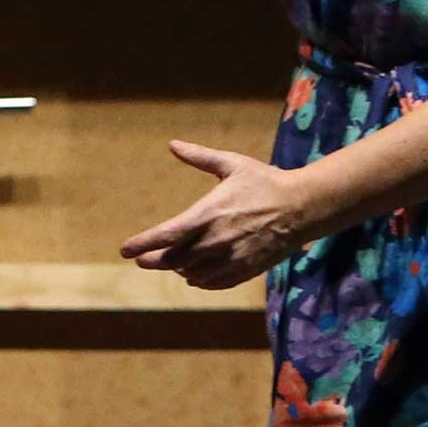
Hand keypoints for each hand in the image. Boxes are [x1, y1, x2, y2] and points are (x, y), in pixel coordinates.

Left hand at [121, 140, 322, 290]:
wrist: (302, 207)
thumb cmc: (266, 182)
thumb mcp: (232, 164)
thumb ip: (200, 157)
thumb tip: (173, 144)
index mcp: (208, 213)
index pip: (166, 235)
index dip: (142, 244)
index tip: (125, 250)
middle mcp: (215, 240)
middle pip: (173, 259)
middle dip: (153, 260)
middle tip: (142, 260)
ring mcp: (230, 258)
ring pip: (191, 273)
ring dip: (178, 269)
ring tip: (173, 262)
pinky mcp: (244, 270)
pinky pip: (212, 283)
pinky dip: (199, 280)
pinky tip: (194, 274)